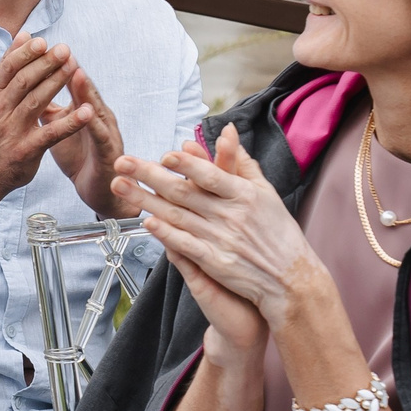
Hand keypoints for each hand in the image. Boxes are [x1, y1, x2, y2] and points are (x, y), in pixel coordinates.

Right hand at [0, 34, 85, 222]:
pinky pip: (51, 134)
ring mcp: (12, 130)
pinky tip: (87, 112)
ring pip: (36, 102)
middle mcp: (0, 109)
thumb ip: (7, 66)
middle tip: (65, 49)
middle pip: (24, 82)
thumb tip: (24, 34)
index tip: (43, 41)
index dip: (26, 53)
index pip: (8, 68)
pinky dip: (70, 123)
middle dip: (45, 64)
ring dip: (56, 84)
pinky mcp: (27, 150)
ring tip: (74, 69)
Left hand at [42, 50, 133, 217]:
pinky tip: (90, 114)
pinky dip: (94, 125)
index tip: (43, 48)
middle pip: (85, 90)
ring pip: (96, 108)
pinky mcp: (109, 153)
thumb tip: (28, 87)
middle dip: (73, 70)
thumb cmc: (79, 155)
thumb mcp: (59, 128)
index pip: (70, 83)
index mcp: (84, 109)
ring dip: (87, 91)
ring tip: (77, 72)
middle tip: (62, 50)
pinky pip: (101, 137)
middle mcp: (98, 116)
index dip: (57, 67)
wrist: (100, 189)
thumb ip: (48, 107)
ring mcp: (106, 133)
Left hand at [112, 124, 323, 329]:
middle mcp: (231, 215)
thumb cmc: (278, 233)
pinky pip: (185, 245)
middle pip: (183, 192)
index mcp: (244, 195)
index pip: (211, 175)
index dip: (187, 165)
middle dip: (148, 175)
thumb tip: (227, 132)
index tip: (164, 155)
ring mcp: (221, 240)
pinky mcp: (215, 262)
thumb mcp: (267, 193)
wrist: (291, 279)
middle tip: (122, 162)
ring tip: (119, 186)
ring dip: (145, 200)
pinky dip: (166, 234)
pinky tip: (147, 223)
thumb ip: (243, 163)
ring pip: (176, 215)